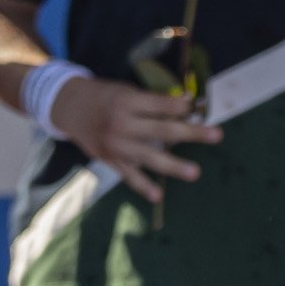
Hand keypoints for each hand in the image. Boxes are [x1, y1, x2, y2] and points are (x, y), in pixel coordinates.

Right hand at [47, 76, 223, 203]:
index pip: (160, 105)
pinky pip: (129, 175)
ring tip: (195, 172)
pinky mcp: (110, 159)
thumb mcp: (124, 90)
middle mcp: (121, 123)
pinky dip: (143, 186)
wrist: (68, 106)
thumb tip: (185, 108)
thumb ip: (150, 101)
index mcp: (126, 101)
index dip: (181, 106)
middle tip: (216, 135)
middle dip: (191, 132)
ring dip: (173, 165)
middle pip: (162, 129)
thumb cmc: (103, 95)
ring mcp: (116, 144)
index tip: (198, 106)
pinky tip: (158, 195)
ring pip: (149, 157)